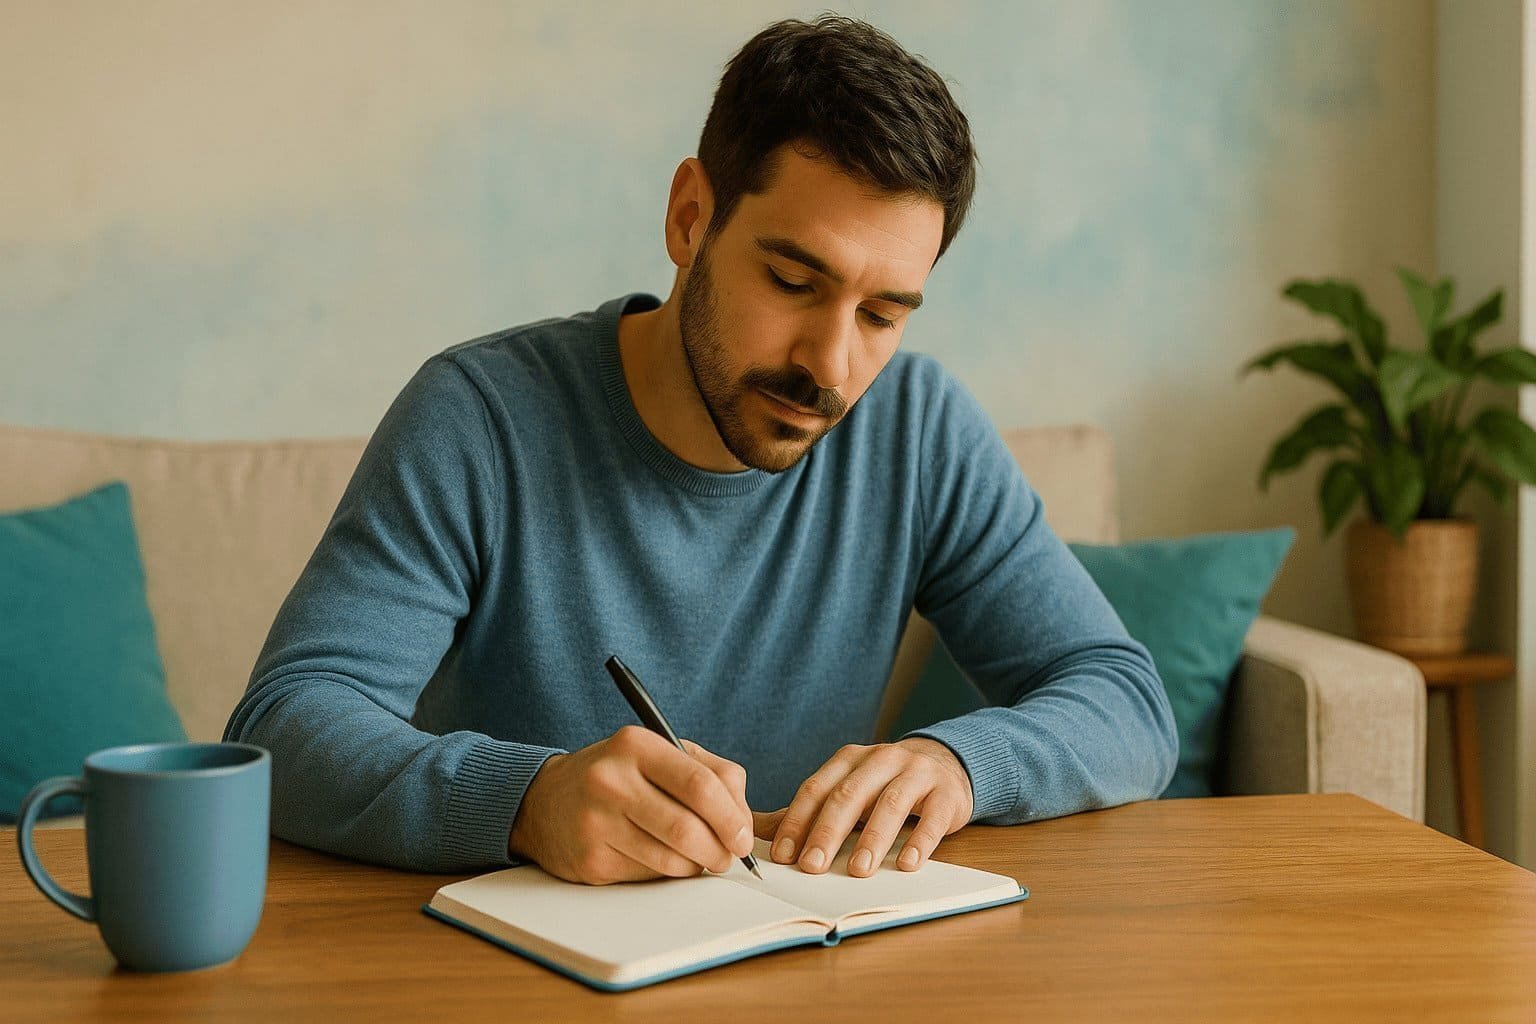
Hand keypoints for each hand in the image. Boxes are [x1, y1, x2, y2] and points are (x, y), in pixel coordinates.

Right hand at [508, 726, 754, 884]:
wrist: (545, 801)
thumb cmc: (620, 776)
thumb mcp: (660, 754)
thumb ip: (713, 774)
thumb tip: (744, 821)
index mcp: (637, 745)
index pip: (700, 784)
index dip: (731, 817)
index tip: (743, 836)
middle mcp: (611, 781)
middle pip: (686, 829)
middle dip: (719, 850)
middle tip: (727, 857)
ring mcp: (596, 822)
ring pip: (670, 860)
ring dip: (695, 866)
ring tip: (697, 858)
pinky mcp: (590, 860)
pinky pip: (647, 876)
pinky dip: (665, 874)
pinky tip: (659, 859)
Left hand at [754, 737, 972, 877]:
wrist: (948, 764)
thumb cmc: (886, 784)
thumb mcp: (849, 788)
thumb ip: (811, 809)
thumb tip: (760, 830)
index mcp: (850, 760)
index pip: (817, 789)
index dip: (797, 821)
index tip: (783, 855)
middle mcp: (881, 760)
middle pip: (849, 795)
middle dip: (828, 832)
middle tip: (813, 866)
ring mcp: (917, 773)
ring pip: (890, 803)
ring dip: (872, 839)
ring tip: (858, 870)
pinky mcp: (946, 793)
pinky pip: (932, 817)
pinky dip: (919, 841)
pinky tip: (906, 864)